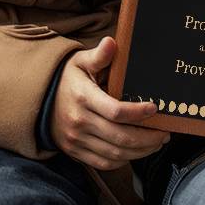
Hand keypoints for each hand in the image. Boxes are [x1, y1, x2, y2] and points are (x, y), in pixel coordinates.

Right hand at [50, 36, 169, 169]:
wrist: (41, 100)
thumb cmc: (68, 78)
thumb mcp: (81, 61)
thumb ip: (99, 55)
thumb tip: (111, 42)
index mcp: (83, 97)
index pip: (115, 111)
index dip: (138, 113)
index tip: (155, 108)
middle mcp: (79, 122)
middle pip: (119, 137)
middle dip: (147, 138)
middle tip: (164, 133)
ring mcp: (76, 140)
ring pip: (114, 154)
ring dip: (140, 152)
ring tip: (156, 143)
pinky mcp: (76, 153)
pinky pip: (103, 163)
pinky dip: (123, 160)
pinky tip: (137, 152)